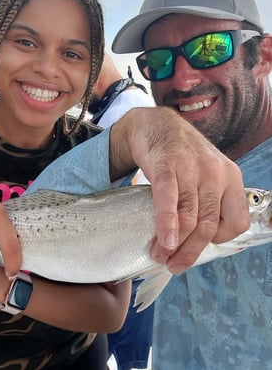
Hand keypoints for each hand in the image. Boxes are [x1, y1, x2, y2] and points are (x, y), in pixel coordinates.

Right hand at [110, 107, 249, 272]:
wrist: (156, 125)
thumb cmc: (181, 156)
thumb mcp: (206, 176)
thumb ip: (207, 203)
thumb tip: (196, 242)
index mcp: (231, 178)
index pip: (236, 222)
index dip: (217, 240)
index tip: (197, 244)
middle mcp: (215, 173)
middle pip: (208, 224)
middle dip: (190, 252)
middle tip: (173, 264)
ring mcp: (191, 167)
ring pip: (189, 216)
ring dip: (173, 244)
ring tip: (159, 254)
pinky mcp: (167, 163)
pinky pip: (169, 199)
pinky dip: (167, 223)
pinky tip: (163, 239)